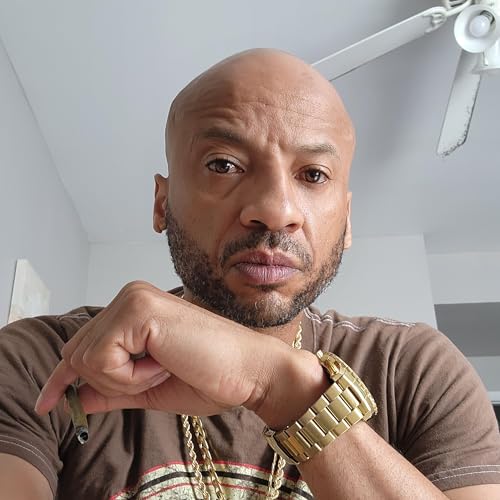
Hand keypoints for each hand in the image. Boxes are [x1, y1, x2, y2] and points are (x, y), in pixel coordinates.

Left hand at [35, 281, 305, 419]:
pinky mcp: (140, 310)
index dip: (63, 377)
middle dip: (112, 382)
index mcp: (133, 308)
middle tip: (157, 373)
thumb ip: (110, 389)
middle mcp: (129, 295)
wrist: (248, 371)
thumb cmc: (208, 376)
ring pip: (87, 359)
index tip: (48, 403)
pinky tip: (165, 362)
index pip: (83, 345)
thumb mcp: (147, 388)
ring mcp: (133, 299)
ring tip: (165, 366)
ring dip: (124, 380)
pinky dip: (130, 376)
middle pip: (79, 354)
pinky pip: (103, 359)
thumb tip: (74, 397)